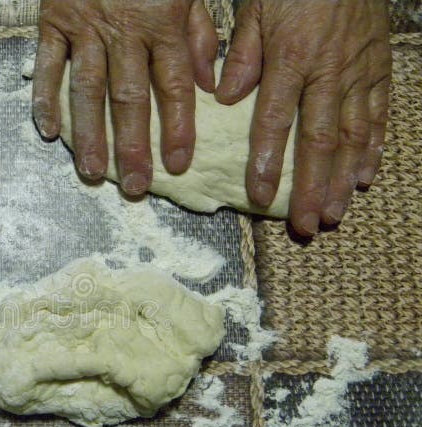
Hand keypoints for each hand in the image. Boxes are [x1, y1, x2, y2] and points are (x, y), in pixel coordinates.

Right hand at [32, 0, 217, 194]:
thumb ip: (196, 32)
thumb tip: (208, 83)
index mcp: (161, 21)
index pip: (174, 85)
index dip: (178, 127)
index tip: (179, 164)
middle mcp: (122, 30)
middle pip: (129, 97)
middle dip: (132, 145)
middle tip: (134, 186)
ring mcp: (84, 26)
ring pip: (87, 88)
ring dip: (89, 134)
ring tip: (91, 171)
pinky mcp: (52, 19)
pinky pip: (47, 64)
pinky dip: (45, 97)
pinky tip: (49, 130)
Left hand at [215, 0, 390, 235]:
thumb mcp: (255, 8)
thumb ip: (241, 55)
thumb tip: (225, 97)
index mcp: (291, 57)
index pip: (276, 119)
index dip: (268, 162)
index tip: (260, 197)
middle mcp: (329, 70)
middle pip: (321, 139)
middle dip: (313, 187)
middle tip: (307, 225)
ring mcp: (360, 71)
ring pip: (354, 134)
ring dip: (343, 178)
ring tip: (334, 213)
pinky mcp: (380, 66)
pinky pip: (379, 113)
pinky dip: (374, 148)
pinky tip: (365, 176)